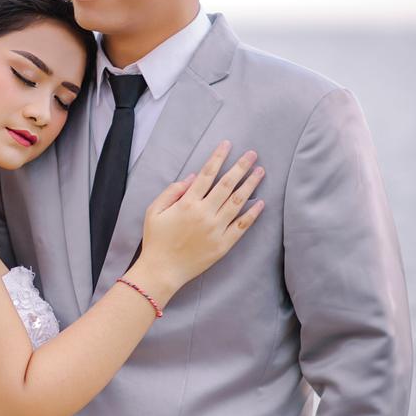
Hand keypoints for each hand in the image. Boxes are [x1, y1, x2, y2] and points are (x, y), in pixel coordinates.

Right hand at [141, 142, 264, 288]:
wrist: (162, 271)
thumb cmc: (156, 240)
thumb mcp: (154, 211)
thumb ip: (172, 191)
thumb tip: (192, 178)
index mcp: (187, 203)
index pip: (207, 174)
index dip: (218, 157)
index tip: (227, 145)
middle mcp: (205, 213)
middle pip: (227, 184)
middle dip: (241, 167)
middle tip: (252, 154)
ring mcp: (216, 229)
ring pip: (237, 202)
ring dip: (250, 185)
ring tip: (260, 172)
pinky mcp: (223, 245)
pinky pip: (241, 226)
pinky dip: (252, 214)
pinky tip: (261, 203)